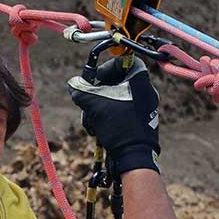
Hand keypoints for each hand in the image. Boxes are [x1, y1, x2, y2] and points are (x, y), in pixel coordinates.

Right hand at [67, 57, 160, 175]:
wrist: (134, 156)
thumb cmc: (119, 126)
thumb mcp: (95, 105)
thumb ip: (80, 90)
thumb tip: (73, 85)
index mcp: (140, 80)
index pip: (121, 61)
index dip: (105, 68)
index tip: (94, 80)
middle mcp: (145, 91)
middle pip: (114, 82)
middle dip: (96, 93)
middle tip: (87, 103)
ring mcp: (143, 106)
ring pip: (114, 98)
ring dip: (98, 108)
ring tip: (90, 121)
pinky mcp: (139, 120)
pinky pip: (120, 111)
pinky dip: (106, 117)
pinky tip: (97, 129)